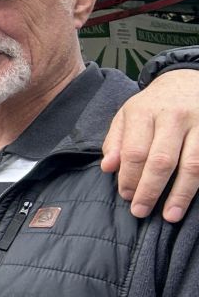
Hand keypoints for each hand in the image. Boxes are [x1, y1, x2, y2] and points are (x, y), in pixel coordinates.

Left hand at [102, 69, 198, 220]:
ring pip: (192, 164)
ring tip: (170, 215)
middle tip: (140, 211)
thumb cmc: (154, 105)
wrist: (189, 81)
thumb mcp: (127, 115)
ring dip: (181, 194)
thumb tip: (108, 168)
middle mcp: (174, 117)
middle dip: (150, 190)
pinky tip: (192, 200)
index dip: (129, 177)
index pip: (134, 151)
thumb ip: (115, 141)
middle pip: (162, 160)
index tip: (125, 196)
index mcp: (145, 111)